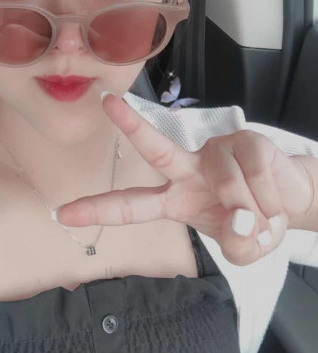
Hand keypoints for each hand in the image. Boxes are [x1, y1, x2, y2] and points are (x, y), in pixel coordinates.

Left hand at [55, 93, 312, 265]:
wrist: (291, 199)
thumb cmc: (256, 222)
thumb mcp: (245, 249)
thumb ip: (238, 247)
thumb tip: (239, 220)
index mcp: (174, 200)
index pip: (131, 206)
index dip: (98, 210)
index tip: (61, 213)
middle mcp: (187, 171)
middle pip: (155, 149)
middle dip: (131, 126)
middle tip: (107, 103)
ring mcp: (215, 153)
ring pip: (228, 183)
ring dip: (253, 211)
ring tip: (264, 218)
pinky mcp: (245, 141)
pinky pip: (256, 173)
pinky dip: (271, 199)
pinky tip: (275, 201)